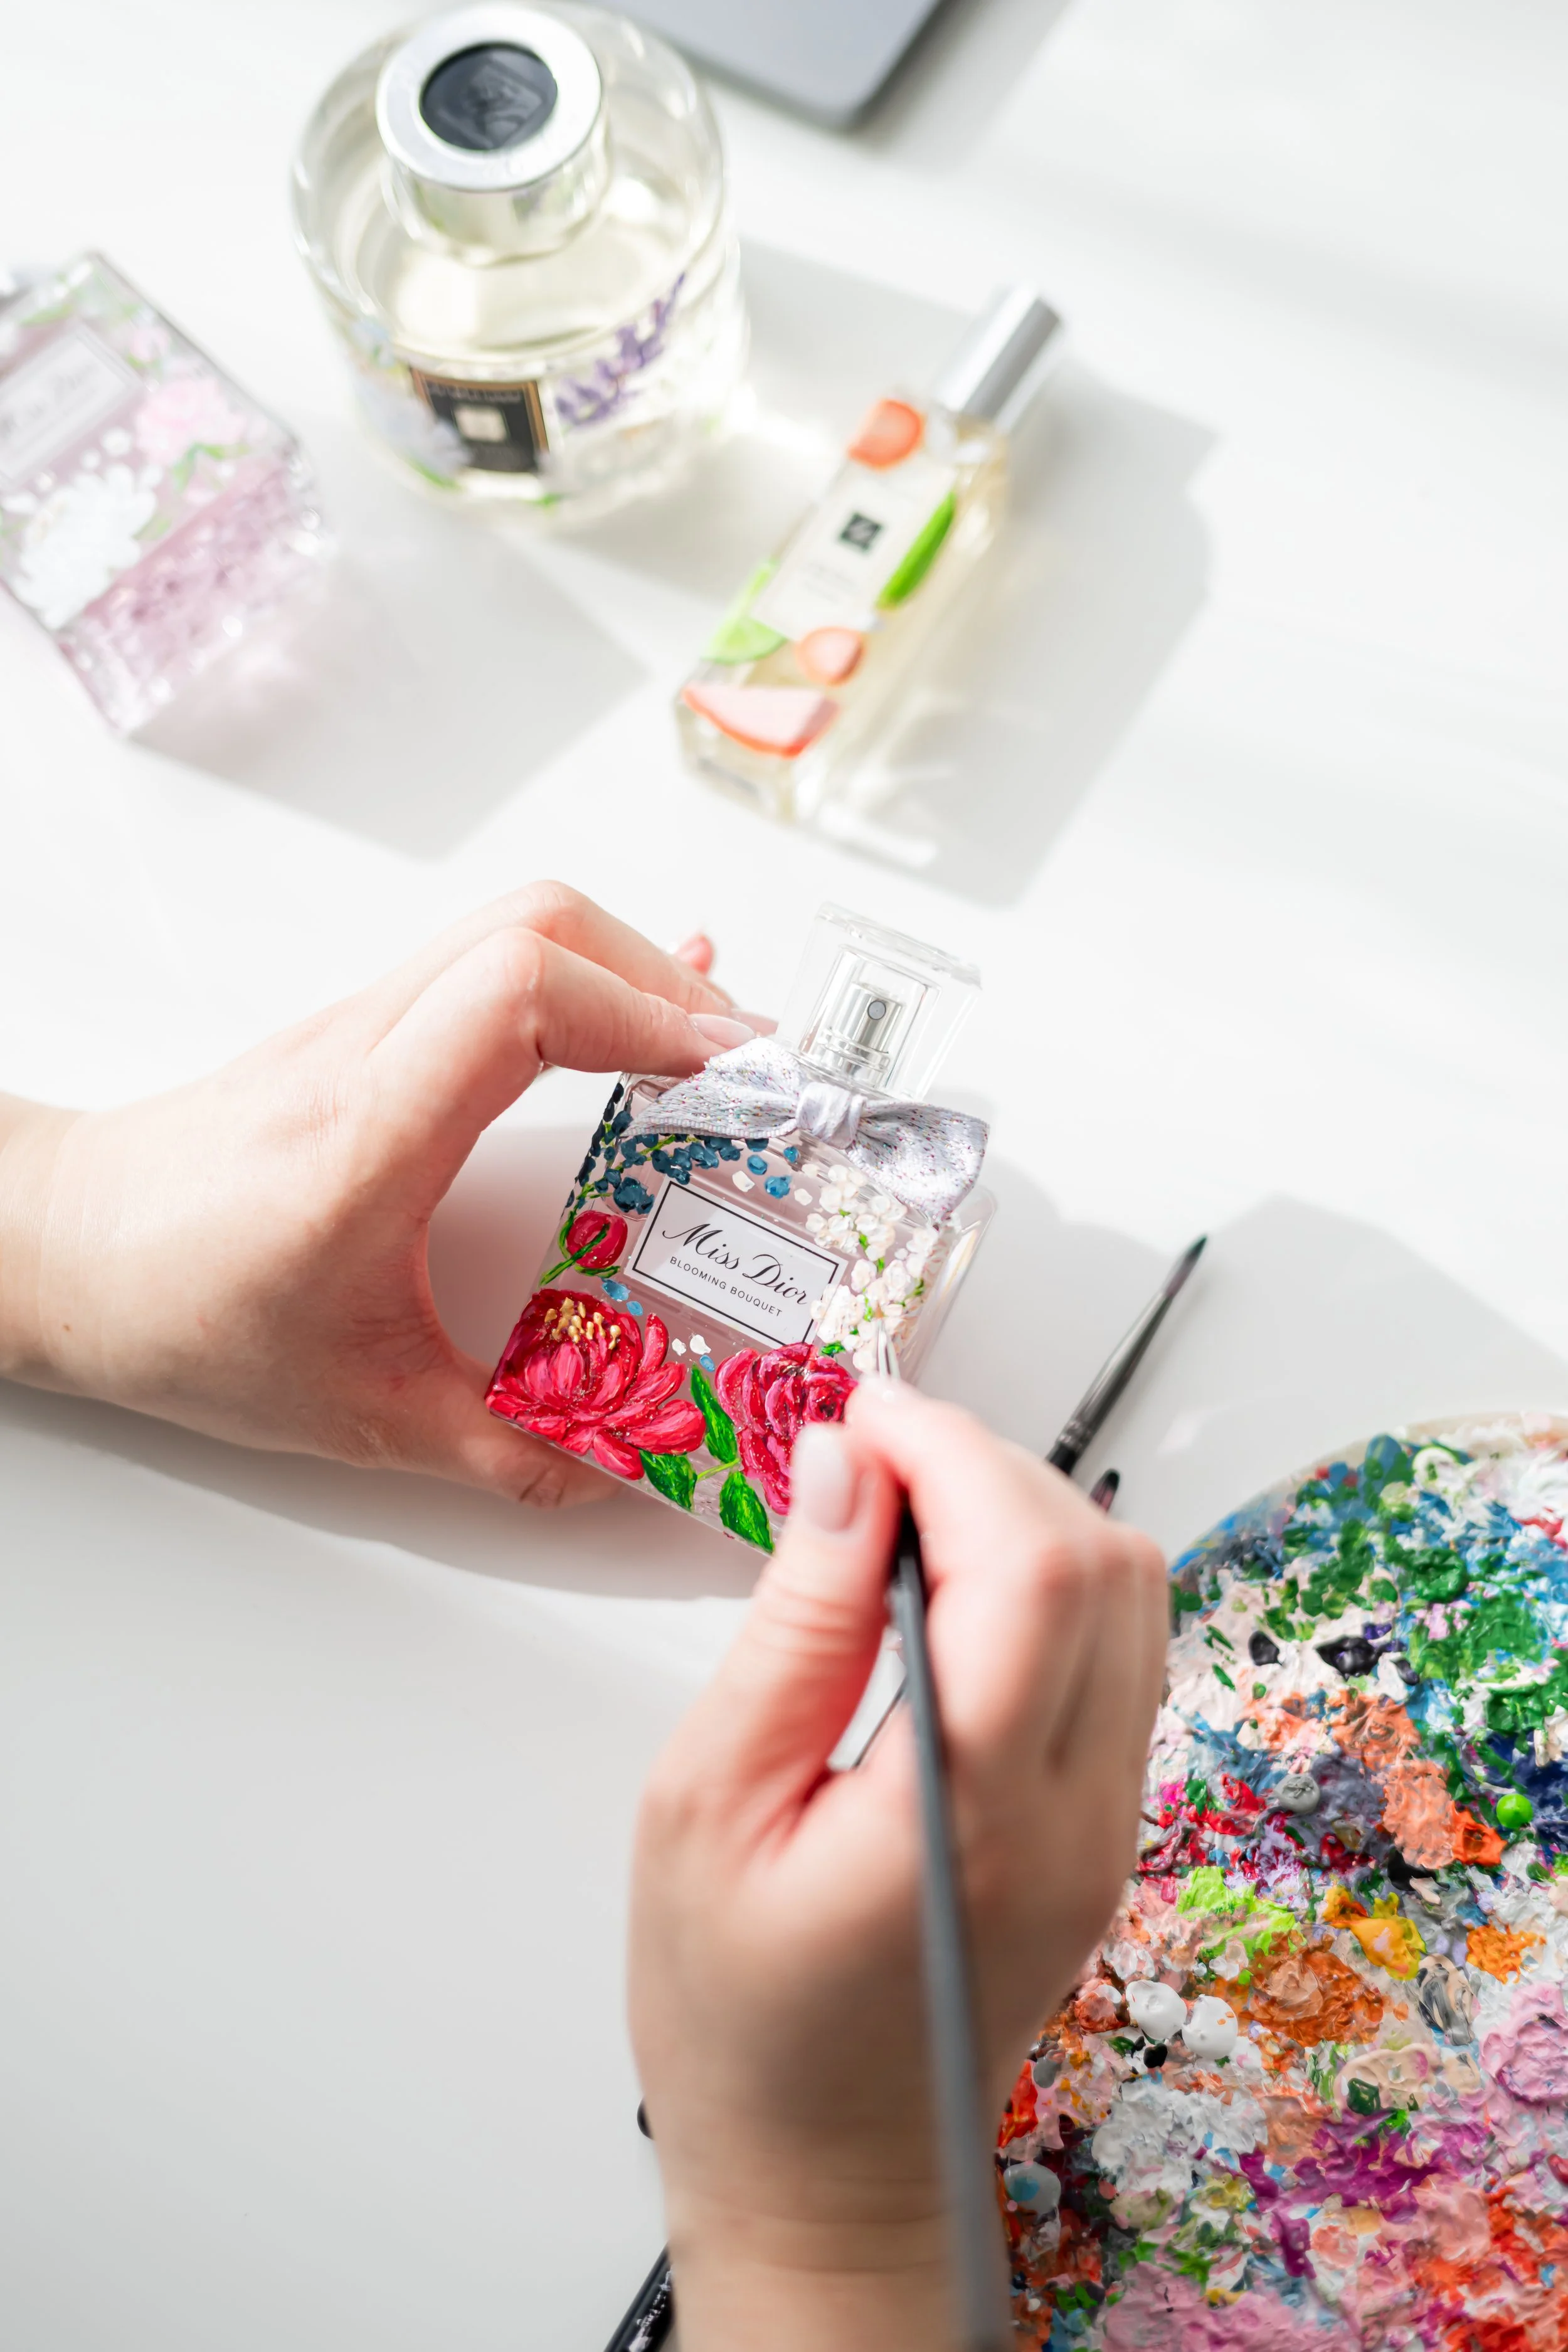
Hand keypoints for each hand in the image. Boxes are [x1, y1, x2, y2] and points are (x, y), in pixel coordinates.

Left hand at [0, 883, 752, 1501]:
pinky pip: (488, 956)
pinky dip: (582, 975)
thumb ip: (505, 1451)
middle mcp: (362, 1050)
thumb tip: (621, 1465)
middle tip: (748, 1069)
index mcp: (364, 1136)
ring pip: (518, 926)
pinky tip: (635, 1014)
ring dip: (631, 972)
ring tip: (714, 1050)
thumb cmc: (176, 1311)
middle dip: (669, 984)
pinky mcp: (362, 1027)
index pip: (520, 994)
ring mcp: (359, 1022)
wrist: (59, 1250)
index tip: (730, 1078)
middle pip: (540, 930)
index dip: (647, 1015)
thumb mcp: (360, 1410)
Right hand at [628, 1383, 1166, 2351]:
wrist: (822, 2176)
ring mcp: (1110, 1826)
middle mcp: (1077, 1817)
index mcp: (972, 1816)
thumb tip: (844, 1468)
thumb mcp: (708, 1804)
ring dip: (1025, 1514)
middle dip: (990, 1466)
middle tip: (868, 1451)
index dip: (954, 1454)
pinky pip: (1118, 1653)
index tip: (862, 1413)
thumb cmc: (736, 2019)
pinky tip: (946, 1579)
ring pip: (1132, 1597)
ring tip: (898, 1507)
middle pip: (1103, 1565)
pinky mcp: (1105, 1828)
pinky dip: (1046, 1578)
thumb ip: (794, 1624)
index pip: (1029, 1569)